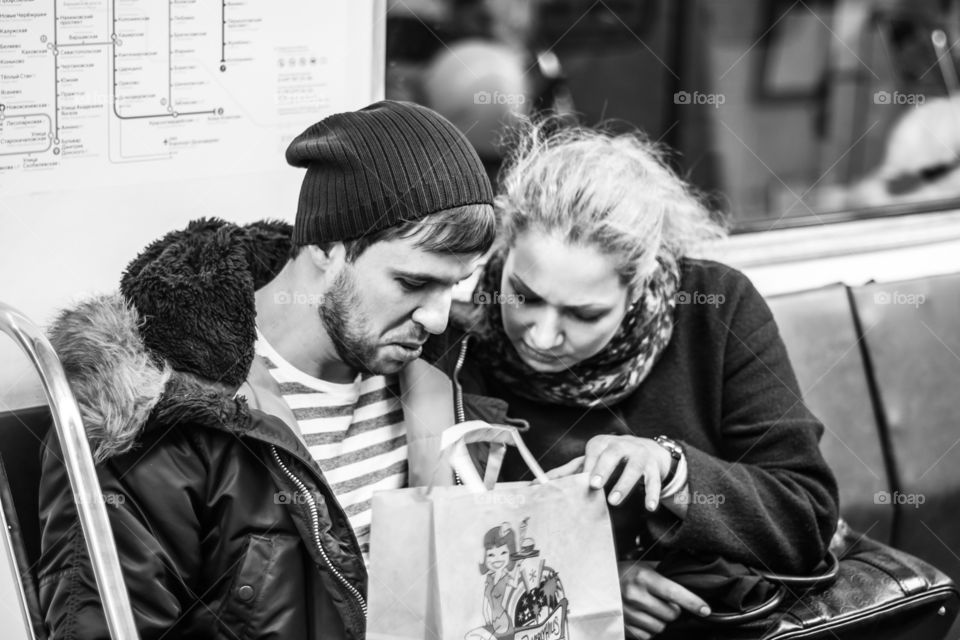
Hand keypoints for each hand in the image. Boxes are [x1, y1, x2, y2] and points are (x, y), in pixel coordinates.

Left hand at [546, 435, 670, 509]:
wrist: (646, 449)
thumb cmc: (610, 457)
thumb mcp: (590, 460)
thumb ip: (567, 472)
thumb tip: (535, 484)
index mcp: (603, 444)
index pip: (594, 451)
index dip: (589, 464)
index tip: (584, 480)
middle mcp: (622, 446)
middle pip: (613, 454)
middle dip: (604, 468)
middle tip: (595, 485)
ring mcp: (640, 456)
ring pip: (634, 467)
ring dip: (625, 483)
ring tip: (614, 500)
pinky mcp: (654, 468)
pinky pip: (654, 481)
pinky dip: (652, 494)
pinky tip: (649, 507)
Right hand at [619, 560, 709, 638]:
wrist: (597, 582)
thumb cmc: (624, 572)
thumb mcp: (644, 566)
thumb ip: (665, 572)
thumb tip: (691, 580)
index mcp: (642, 577)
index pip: (673, 592)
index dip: (692, 602)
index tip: (705, 609)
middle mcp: (634, 595)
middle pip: (671, 614)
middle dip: (673, 610)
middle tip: (664, 602)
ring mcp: (628, 613)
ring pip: (660, 627)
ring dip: (661, 620)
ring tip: (651, 609)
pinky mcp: (623, 626)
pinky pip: (648, 636)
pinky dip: (649, 629)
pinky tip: (642, 617)